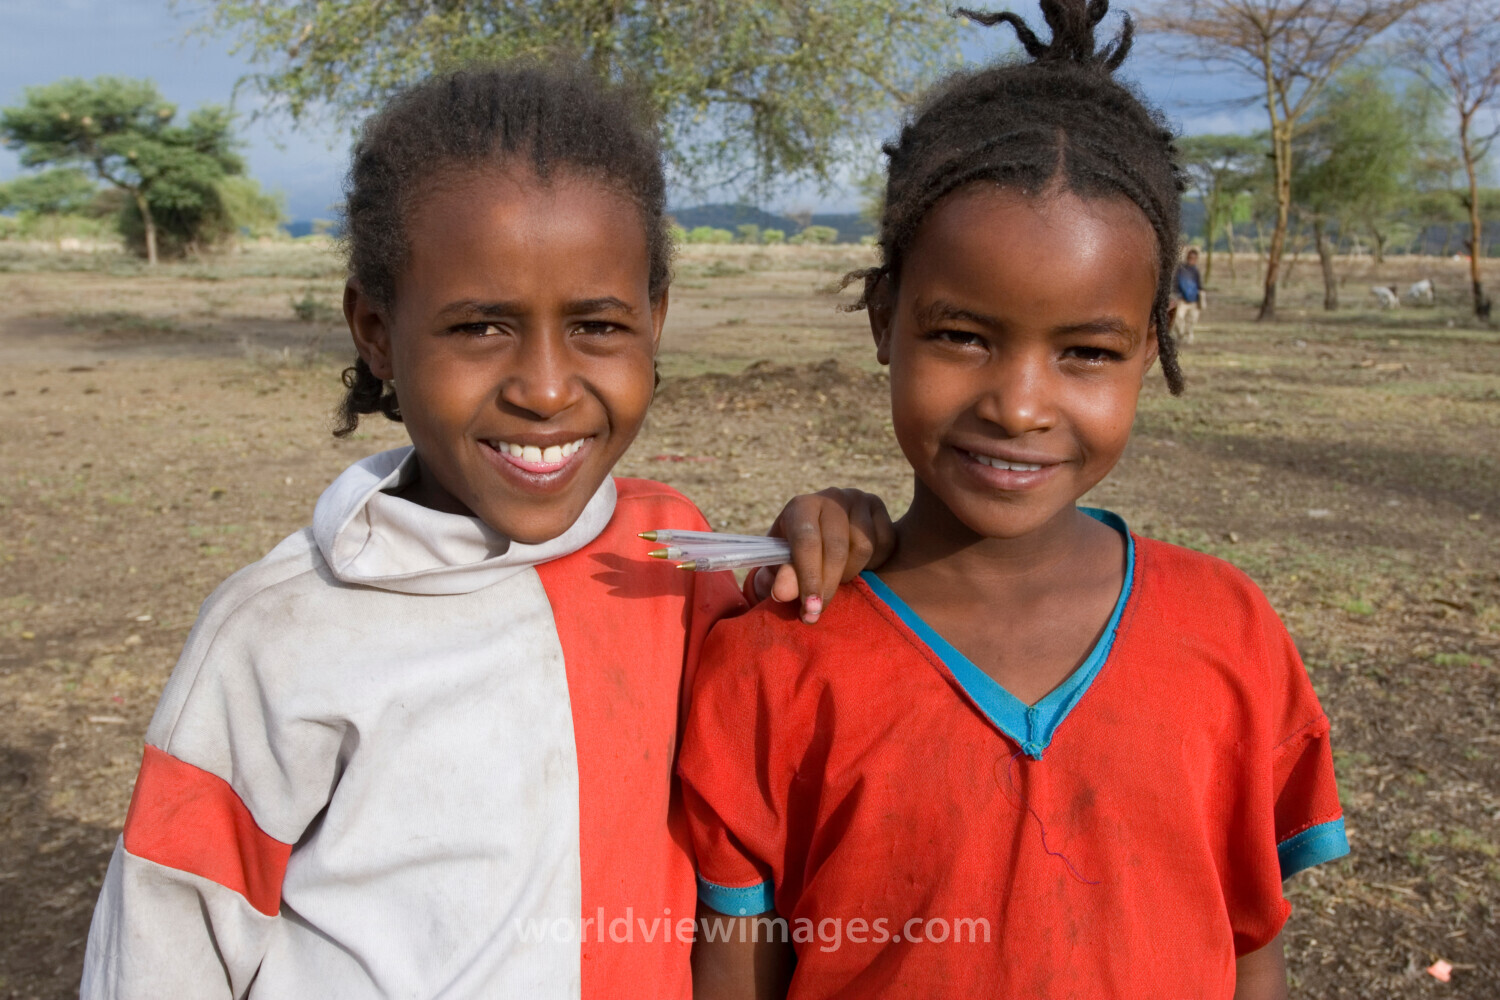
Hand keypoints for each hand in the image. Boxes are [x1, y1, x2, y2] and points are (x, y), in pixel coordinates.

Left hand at [752, 488, 894, 623]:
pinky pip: (886, 543)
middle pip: (836, 548)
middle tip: (819, 611)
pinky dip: (874, 563)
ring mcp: (857, 499)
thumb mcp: (783, 564)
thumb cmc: (797, 551)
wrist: (823, 531)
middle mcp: (830, 497)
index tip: (810, 609)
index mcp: (801, 507)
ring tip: (837, 579)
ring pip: (863, 547)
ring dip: (851, 573)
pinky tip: (858, 565)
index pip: (806, 542)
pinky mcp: (878, 506)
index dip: (808, 578)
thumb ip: (783, 577)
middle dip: (828, 585)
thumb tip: (783, 594)